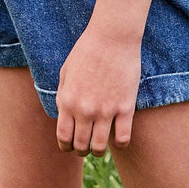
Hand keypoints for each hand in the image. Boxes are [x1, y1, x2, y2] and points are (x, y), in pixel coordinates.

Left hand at [55, 25, 141, 156]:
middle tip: (85, 147)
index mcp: (67, 100)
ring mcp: (106, 111)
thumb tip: (63, 115)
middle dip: (81, 150)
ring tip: (99, 145)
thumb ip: (63, 95)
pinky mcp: (125, 108)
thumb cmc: (87, 50)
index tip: (70, 147)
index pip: (63, 137)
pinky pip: (122, 139)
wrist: (111, 37)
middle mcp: (84, 109)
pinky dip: (120, 143)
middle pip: (80, 146)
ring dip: (98, 150)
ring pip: (99, 148)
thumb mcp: (66, 71)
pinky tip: (118, 135)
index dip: (66, 147)